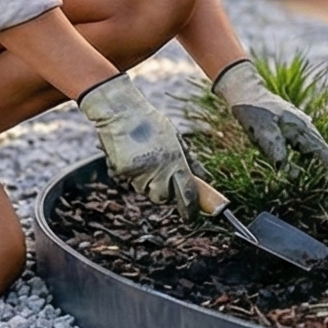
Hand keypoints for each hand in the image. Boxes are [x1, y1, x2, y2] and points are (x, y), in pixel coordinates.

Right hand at [78, 73, 200, 217]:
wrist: (121, 112)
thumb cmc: (152, 123)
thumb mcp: (177, 139)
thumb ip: (191, 161)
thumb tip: (206, 178)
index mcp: (176, 161)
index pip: (187, 193)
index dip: (191, 208)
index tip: (192, 215)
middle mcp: (158, 170)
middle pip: (163, 198)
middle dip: (164, 192)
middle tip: (162, 175)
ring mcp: (138, 172)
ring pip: (145, 191)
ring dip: (147, 182)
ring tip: (145, 158)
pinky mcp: (121, 172)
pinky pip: (128, 181)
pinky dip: (131, 174)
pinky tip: (131, 156)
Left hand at [212, 60, 327, 179]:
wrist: (247, 95)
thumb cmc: (256, 110)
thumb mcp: (264, 129)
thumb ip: (275, 147)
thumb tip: (284, 168)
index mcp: (301, 127)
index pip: (321, 149)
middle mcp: (303, 130)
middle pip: (320, 153)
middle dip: (327, 172)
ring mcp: (296, 132)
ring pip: (310, 154)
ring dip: (315, 169)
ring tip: (323, 187)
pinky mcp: (288, 136)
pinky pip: (300, 152)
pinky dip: (303, 164)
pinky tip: (301, 173)